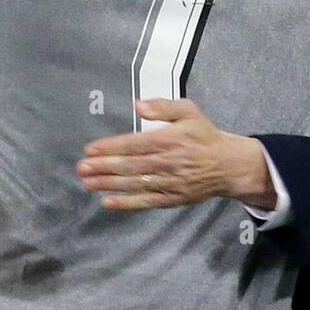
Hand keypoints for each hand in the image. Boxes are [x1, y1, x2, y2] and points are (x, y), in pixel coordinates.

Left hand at [76, 99, 274, 210]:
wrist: (228, 165)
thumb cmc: (204, 135)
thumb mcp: (189, 111)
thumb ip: (164, 106)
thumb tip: (139, 105)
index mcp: (170, 139)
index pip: (135, 144)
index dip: (111, 147)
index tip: (90, 149)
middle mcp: (168, 162)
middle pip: (131, 166)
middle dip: (104, 167)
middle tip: (81, 167)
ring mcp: (170, 183)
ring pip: (135, 184)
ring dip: (109, 184)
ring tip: (88, 182)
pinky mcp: (173, 199)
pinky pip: (147, 202)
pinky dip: (127, 203)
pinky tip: (108, 202)